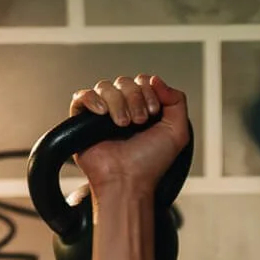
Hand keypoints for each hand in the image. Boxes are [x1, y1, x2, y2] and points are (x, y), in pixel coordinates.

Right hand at [68, 73, 189, 196]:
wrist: (128, 181)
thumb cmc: (150, 163)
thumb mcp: (177, 132)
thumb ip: (177, 101)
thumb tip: (155, 79)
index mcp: (142, 108)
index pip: (142, 81)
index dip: (148, 91)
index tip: (152, 113)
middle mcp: (122, 108)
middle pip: (124, 81)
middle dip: (135, 98)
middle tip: (139, 122)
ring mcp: (101, 114)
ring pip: (105, 87)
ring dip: (118, 103)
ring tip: (122, 124)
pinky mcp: (82, 121)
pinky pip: (82, 96)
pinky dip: (92, 100)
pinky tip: (102, 114)